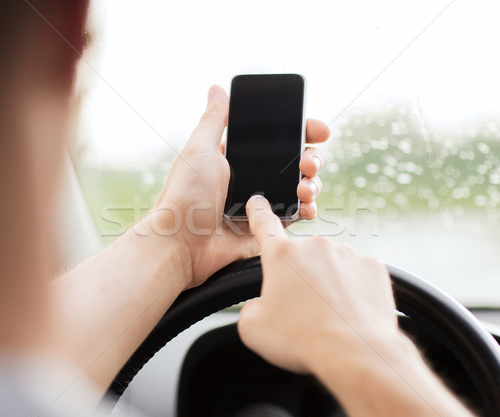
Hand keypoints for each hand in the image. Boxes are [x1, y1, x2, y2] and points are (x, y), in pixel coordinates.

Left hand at [148, 85, 328, 286]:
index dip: (301, 132)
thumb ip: (213, 120)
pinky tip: (306, 206)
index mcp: (236, 158)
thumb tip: (216, 88)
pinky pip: (296, 215)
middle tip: (308, 162)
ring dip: (313, 183)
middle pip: (295, 162)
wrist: (182, 245)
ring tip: (305, 187)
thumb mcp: (199, 149)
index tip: (318, 130)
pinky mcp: (267, 227)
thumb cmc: (185, 196)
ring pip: (301, 187)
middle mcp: (251, 178)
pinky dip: (307, 209)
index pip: (276, 139)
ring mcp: (261, 204)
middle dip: (312, 158)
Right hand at [237, 195, 398, 373]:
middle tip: (303, 311)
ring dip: (327, 284)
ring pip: (331, 266)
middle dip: (300, 278)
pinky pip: (357, 274)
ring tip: (329, 316)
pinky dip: (352, 290)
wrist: (356, 352)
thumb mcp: (253, 328)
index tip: (258, 202)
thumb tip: (261, 304)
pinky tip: (349, 312)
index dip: (258, 213)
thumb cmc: (302, 340)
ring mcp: (347, 254)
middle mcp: (315, 247)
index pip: (264, 225)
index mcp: (282, 256)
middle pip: (301, 258)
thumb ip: (250, 307)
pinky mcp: (372, 267)